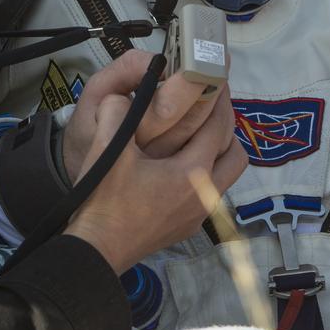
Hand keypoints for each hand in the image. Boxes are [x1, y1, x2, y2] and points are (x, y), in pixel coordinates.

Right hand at [64, 85, 245, 272]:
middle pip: (234, 152)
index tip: (212, 79)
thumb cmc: (103, 201)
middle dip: (224, 125)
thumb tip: (123, 94)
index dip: (217, 99)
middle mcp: (205, 195)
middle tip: (207, 105)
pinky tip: (180, 161)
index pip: (217, 126)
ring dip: (218, 151)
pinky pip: (211, 190)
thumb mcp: (107, 149)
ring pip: (227, 174)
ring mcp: (199, 214)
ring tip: (195, 133)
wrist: (95, 250)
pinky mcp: (188, 226)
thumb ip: (116, 111)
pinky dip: (206, 171)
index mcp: (192, 173)